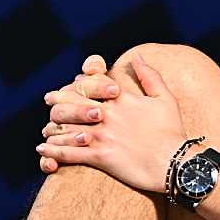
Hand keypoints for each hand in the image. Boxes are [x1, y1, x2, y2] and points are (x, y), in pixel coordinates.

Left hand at [35, 58, 188, 192]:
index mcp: (122, 99)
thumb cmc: (172, 131)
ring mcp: (102, 136)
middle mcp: (108, 115)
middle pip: (73, 101)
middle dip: (58, 100)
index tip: (73, 84)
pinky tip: (43, 150)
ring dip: (53, 127)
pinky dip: (53, 151)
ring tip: (45, 130)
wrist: (176, 164)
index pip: (92, 82)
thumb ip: (149, 75)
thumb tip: (137, 56)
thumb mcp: (165, 98)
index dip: (80, 82)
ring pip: (67, 127)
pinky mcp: (100, 157)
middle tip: (49, 101)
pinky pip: (69, 153)